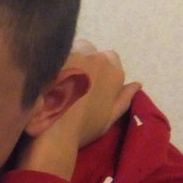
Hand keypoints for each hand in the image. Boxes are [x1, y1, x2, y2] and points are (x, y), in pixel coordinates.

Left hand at [17, 40, 139, 177]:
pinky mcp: (55, 57)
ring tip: (57, 77)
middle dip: (83, 61)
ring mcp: (77, 55)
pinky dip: (53, 62)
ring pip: (74, 49)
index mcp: (115, 74)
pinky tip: (45, 77)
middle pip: (92, 51)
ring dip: (69, 58)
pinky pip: (56, 53)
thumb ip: (124, 99)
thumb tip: (137, 84)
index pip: (111, 59)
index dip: (98, 70)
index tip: (87, 82)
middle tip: (70, 79)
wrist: (53, 133)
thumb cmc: (82, 129)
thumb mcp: (108, 118)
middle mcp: (100, 60)